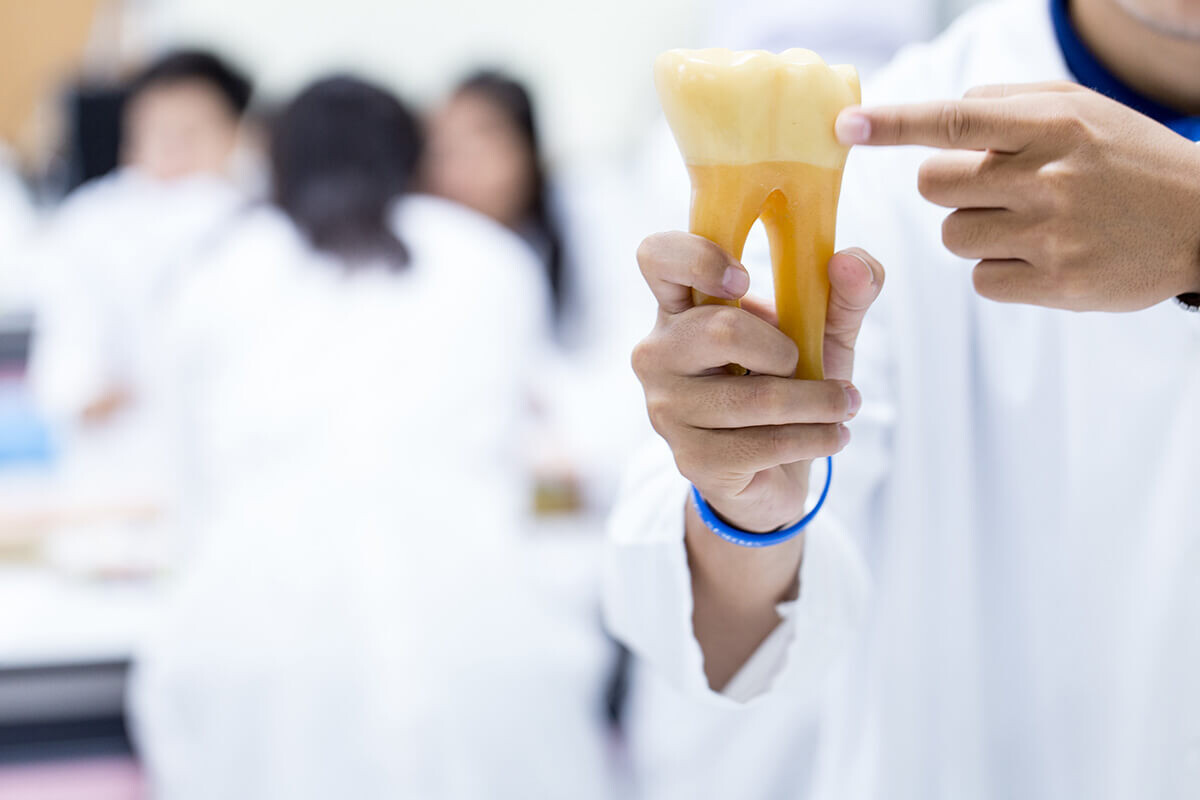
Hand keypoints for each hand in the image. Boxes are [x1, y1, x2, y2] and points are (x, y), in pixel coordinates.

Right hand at [632, 233, 884, 532]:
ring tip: (843, 406)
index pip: (657, 257)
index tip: (744, 281)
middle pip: (723, 330)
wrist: (775, 473)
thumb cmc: (788, 388)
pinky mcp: (691, 459)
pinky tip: (831, 436)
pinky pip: (764, 444)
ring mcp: (667, 409)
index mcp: (682, 308)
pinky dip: (815, 438)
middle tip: (804, 366)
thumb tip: (850, 260)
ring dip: (818, 403)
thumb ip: (844, 293)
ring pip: (756, 397)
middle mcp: (659, 353)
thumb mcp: (822, 335)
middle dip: (786, 351)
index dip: (697, 259)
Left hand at [836, 82, 1199, 310]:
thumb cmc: (1128, 160)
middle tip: (995, 187)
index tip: (846, 127)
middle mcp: (1049, 178)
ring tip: (1032, 223)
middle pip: (934, 185)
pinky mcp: (1056, 284)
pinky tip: (1041, 256)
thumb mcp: (1082, 111)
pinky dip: (1000, 271)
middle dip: (950, 187)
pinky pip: (981, 279)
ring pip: (953, 235)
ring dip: (977, 230)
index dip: (894, 125)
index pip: (955, 120)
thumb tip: (944, 116)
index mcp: (1053, 125)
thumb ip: (1009, 104)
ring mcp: (1052, 235)